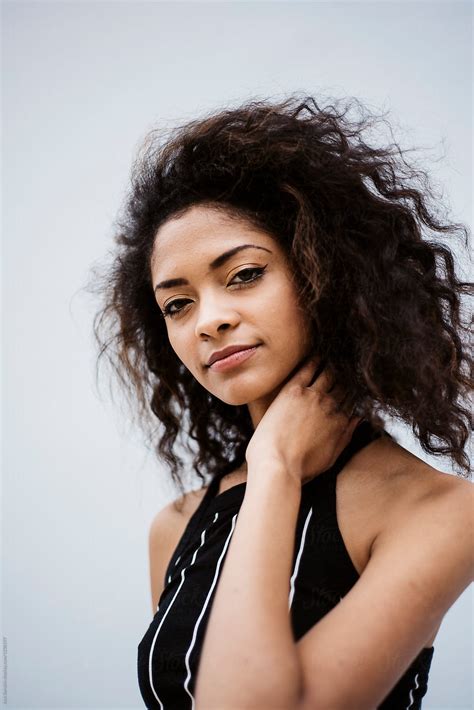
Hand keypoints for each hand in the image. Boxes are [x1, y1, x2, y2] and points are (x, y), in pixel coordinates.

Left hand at [245, 355, 362, 484]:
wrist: (276, 464)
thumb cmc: (300, 467)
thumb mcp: (331, 457)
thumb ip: (346, 436)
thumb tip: (357, 419)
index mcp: (341, 422)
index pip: (351, 400)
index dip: (352, 391)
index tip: (350, 385)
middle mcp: (331, 406)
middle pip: (343, 385)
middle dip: (345, 376)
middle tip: (344, 365)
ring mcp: (313, 396)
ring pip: (329, 374)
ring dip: (332, 365)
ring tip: (333, 356)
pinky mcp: (294, 390)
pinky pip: (308, 369)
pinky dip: (314, 360)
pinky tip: (317, 354)